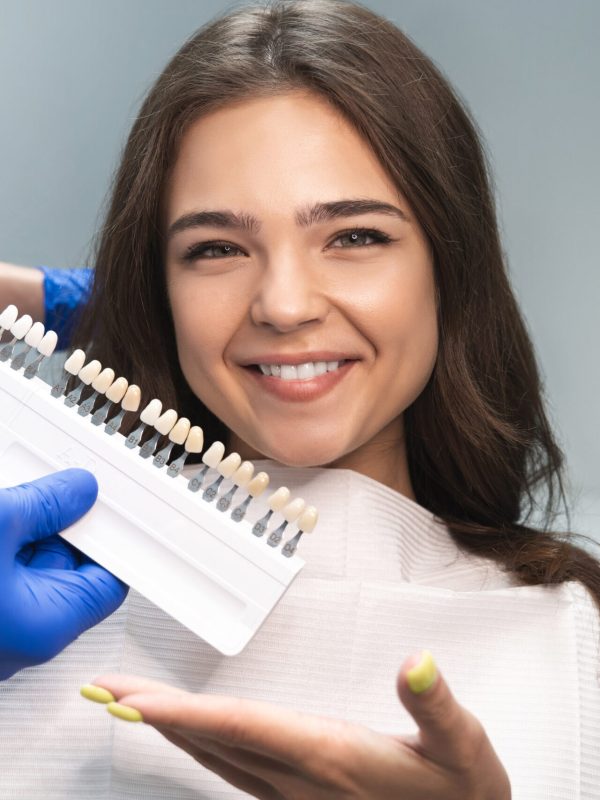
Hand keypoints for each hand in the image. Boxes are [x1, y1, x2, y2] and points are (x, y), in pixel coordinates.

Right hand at [0, 469, 127, 679]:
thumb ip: (44, 506)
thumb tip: (76, 492)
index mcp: (46, 625)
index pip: (110, 578)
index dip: (114, 537)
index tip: (112, 506)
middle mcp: (24, 636)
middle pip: (67, 569)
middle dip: (61, 528)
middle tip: (52, 493)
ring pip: (30, 570)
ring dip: (26, 536)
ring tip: (13, 509)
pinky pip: (6, 575)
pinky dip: (7, 545)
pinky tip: (2, 520)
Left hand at [88, 652, 510, 798]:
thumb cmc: (461, 791)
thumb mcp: (462, 746)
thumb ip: (435, 704)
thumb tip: (416, 662)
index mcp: (330, 756)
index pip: (243, 728)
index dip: (184, 713)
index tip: (135, 700)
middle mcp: (301, 779)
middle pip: (213, 741)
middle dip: (156, 714)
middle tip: (108, 690)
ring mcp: (295, 795)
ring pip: (217, 759)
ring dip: (171, 729)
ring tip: (134, 704)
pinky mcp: (299, 798)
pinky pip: (233, 771)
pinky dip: (201, 746)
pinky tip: (192, 735)